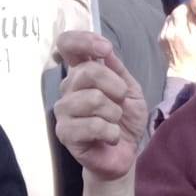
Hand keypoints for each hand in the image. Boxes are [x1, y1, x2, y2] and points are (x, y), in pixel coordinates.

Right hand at [54, 32, 147, 180]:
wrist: (123, 154)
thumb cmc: (124, 122)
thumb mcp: (131, 92)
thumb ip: (118, 71)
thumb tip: (106, 50)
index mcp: (81, 74)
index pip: (67, 45)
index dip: (84, 41)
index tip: (105, 49)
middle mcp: (68, 89)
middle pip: (88, 72)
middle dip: (116, 87)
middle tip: (121, 102)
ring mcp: (64, 111)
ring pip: (93, 99)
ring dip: (114, 113)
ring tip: (114, 123)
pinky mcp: (65, 133)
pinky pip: (93, 125)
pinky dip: (111, 132)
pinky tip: (110, 137)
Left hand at [160, 4, 195, 81]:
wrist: (182, 71)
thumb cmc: (194, 57)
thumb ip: (194, 24)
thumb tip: (191, 11)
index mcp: (179, 32)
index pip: (179, 10)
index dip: (186, 7)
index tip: (192, 9)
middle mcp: (168, 32)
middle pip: (173, 13)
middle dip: (181, 13)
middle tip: (190, 18)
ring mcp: (162, 35)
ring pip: (168, 19)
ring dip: (176, 19)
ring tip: (184, 26)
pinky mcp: (160, 39)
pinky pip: (166, 27)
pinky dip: (172, 26)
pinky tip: (178, 33)